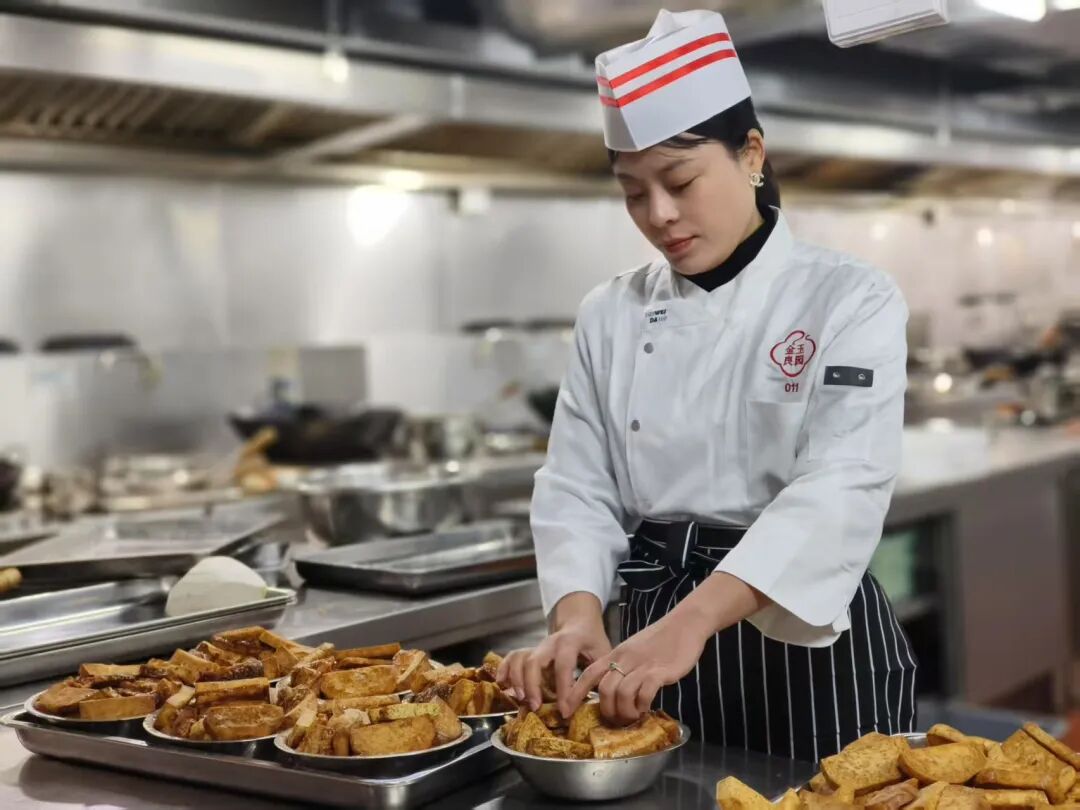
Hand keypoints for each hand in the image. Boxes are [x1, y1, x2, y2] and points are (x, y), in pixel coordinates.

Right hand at [496, 594, 610, 714]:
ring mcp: (537, 646)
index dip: (564, 691)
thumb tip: (599, 702)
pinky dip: (504, 669)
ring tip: (521, 700)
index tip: (565, 712)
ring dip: (517, 680)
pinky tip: (502, 684)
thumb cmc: (592, 640)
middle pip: (534, 661)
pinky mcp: (529, 650)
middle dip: (532, 685)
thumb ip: (599, 674)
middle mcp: (550, 642)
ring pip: (520, 659)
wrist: (579, 620)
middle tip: (535, 707)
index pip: (564, 667)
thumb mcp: (603, 653)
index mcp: (570, 642)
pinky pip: (512, 657)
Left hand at [565, 608, 713, 725]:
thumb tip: (612, 690)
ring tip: (633, 716)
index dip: (575, 693)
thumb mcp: (633, 649)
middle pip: (604, 689)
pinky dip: (642, 706)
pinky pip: (644, 693)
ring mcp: (642, 665)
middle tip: (617, 720)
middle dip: (607, 710)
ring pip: (621, 693)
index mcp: (616, 654)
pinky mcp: (660, 671)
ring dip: (625, 712)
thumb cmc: (660, 639)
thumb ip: (622, 665)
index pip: (589, 674)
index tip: (567, 710)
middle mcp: (625, 659)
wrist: (685, 624)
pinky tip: (646, 708)